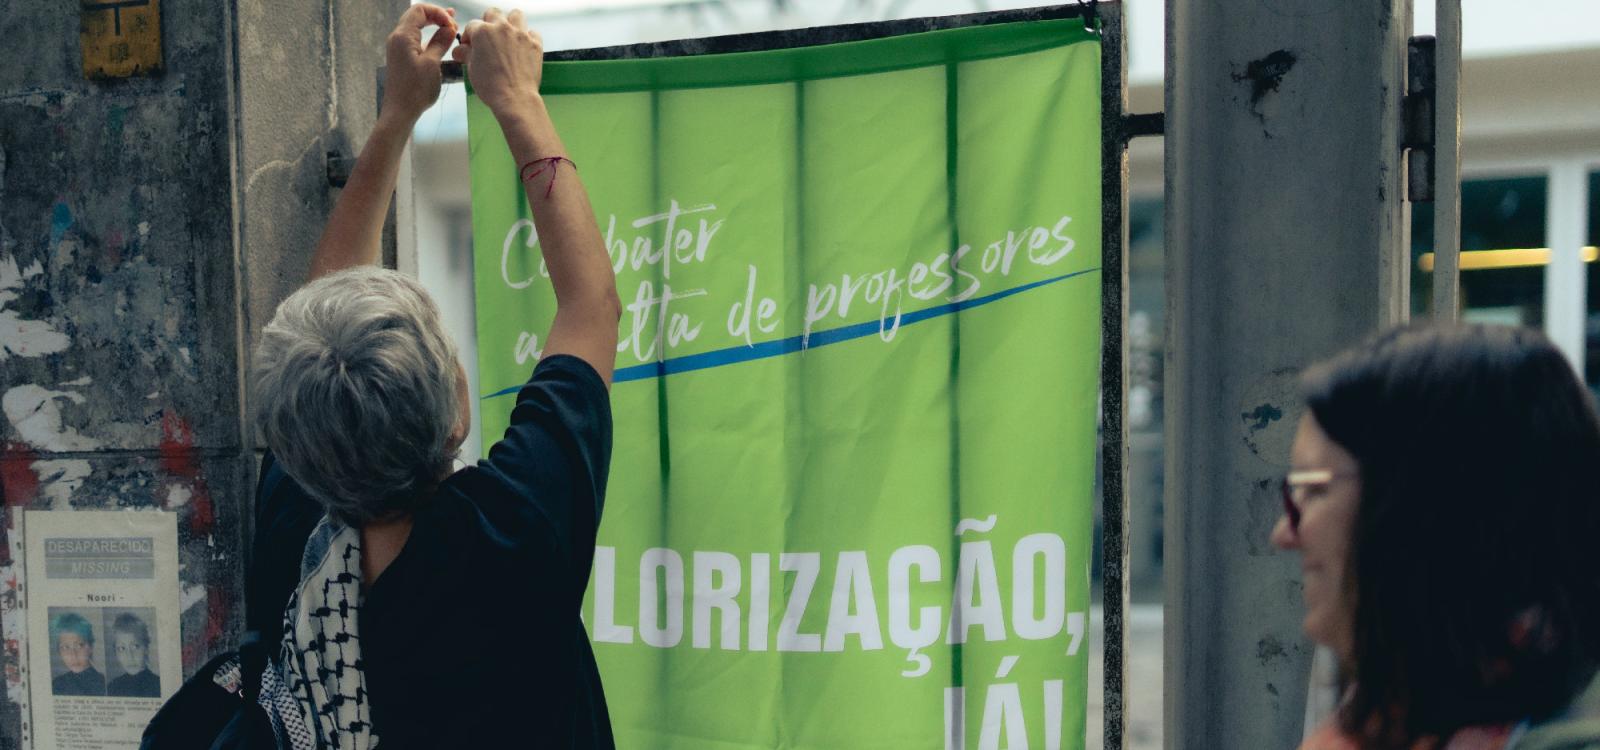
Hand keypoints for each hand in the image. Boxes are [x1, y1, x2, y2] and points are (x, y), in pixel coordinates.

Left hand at [380, 4, 455, 123]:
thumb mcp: (432, 63)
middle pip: (416, 15)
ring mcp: (397, 47)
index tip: (452, 24)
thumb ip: (440, 42)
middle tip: (454, 21)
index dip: (438, 13)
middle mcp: (397, 37)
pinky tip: (439, 40)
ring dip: (432, 24)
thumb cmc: (416, 89)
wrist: (400, 111)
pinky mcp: (401, 56)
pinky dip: (427, 35)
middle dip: (436, 15)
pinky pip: (414, 38)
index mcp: (403, 36)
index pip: (420, 10)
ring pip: (415, 26)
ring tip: (450, 27)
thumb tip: (449, 28)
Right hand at [452, 8, 543, 119]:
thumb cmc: (490, 85)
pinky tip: (523, 47)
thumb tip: (459, 50)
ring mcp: (521, 34)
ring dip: (511, 22)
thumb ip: (466, 54)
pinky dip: (528, 37)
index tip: (469, 46)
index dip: (469, 36)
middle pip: (494, 13)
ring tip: (507, 36)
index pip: (472, 26)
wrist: (514, 98)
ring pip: (516, 15)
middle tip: (488, 38)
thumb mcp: (471, 68)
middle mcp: (502, 28)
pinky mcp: (535, 44)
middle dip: (489, 22)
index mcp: (483, 32)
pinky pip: (533, 32)